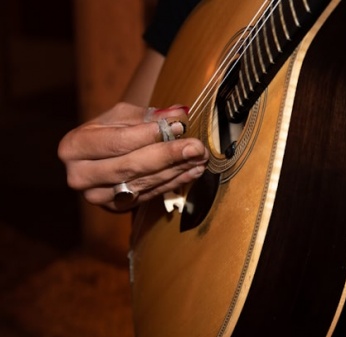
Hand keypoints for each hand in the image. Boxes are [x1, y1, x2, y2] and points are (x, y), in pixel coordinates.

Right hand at [58, 102, 208, 211]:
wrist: (99, 156)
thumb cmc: (110, 130)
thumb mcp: (122, 116)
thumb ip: (149, 116)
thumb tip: (178, 115)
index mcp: (74, 146)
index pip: (118, 142)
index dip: (151, 135)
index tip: (179, 127)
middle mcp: (80, 176)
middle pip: (130, 166)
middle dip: (168, 156)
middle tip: (196, 147)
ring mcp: (97, 196)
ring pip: (142, 182)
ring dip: (176, 170)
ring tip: (199, 158)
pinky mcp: (117, 208)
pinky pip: (150, 195)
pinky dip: (174, 183)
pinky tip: (193, 171)